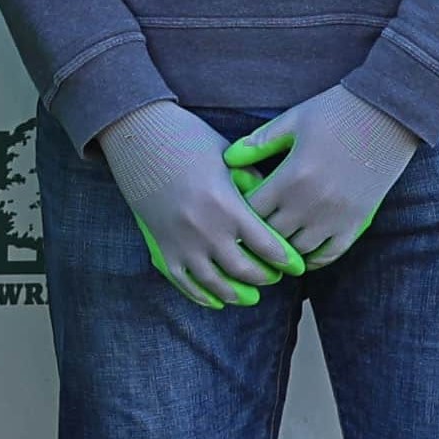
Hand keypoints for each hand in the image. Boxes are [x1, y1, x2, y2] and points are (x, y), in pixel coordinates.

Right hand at [92, 103, 298, 308]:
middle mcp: (206, 230)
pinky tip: (216, 300)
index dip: (286, 260)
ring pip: (216, 283)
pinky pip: (184, 282)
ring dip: (237, 294)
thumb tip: (271, 203)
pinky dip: (202, 296)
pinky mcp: (162, 247)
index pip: (266, 245)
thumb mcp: (229, 159)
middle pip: (244, 270)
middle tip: (275, 278)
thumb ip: (251, 183)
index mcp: (228, 206)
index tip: (297, 266)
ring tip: (250, 297)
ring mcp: (182, 243)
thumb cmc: (188, 141)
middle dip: (264, 278)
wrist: (140, 138)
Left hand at [225, 90, 422, 264]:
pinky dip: (313, 258)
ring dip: (282, 249)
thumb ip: (260, 143)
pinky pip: (330, 254)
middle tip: (245, 235)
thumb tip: (228, 159)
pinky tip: (303, 254)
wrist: (389, 114)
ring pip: (297, 251)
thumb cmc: (338, 111)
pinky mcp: (358, 222)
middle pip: (270, 236)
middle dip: (256, 236)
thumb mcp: (294, 120)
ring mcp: (335, 216)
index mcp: (291, 177)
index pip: (251, 211)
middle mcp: (311, 203)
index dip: (237, 215)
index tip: (232, 213)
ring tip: (271, 246)